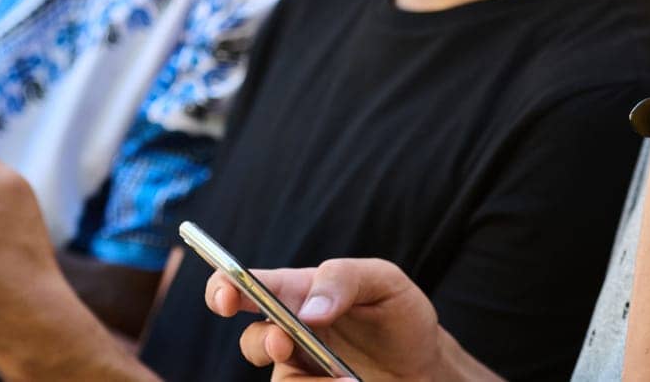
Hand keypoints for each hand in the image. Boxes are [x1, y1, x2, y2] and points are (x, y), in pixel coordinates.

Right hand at [205, 259, 477, 381]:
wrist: (426, 366)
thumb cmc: (399, 315)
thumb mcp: (384, 281)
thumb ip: (343, 278)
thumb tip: (306, 309)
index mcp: (298, 292)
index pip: (248, 284)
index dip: (224, 287)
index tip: (226, 296)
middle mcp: (290, 332)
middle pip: (251, 339)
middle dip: (261, 343)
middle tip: (283, 341)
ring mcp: (299, 369)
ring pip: (280, 378)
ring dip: (306, 378)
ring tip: (345, 376)